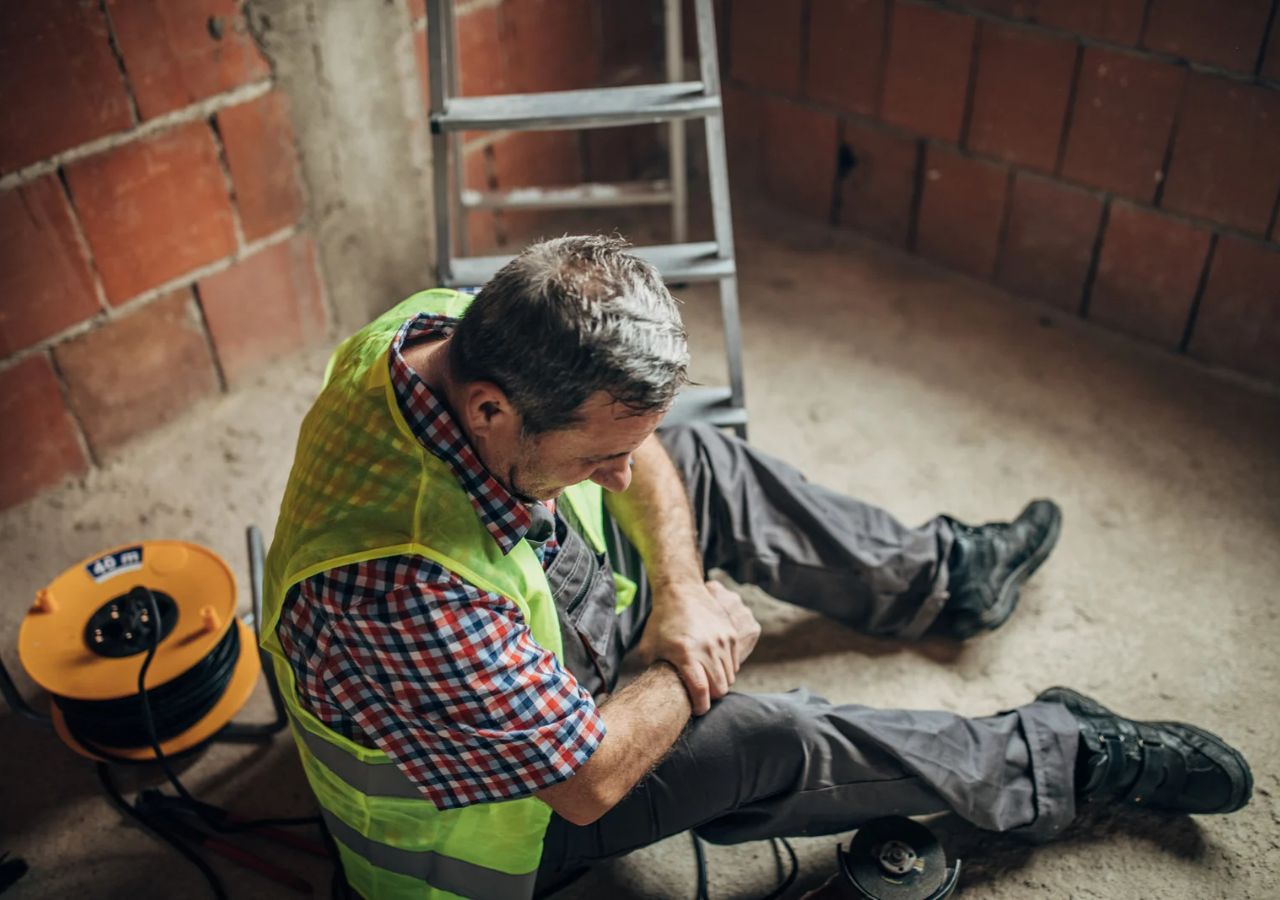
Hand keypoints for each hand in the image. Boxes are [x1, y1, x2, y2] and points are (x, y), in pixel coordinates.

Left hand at [634, 579, 760, 714]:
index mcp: (686, 654)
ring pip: (729, 677)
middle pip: (720, 688)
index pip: (701, 692)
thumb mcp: (649, 648)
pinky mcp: (730, 635)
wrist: (681, 590)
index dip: (700, 707)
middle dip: (711, 697)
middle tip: (701, 696)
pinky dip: (726, 669)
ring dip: (719, 683)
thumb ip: (652, 672)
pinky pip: (734, 663)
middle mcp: (707, 648)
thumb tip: (652, 694)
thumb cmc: (661, 621)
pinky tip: (713, 666)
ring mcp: (722, 641)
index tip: (696, 710)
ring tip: (706, 680)